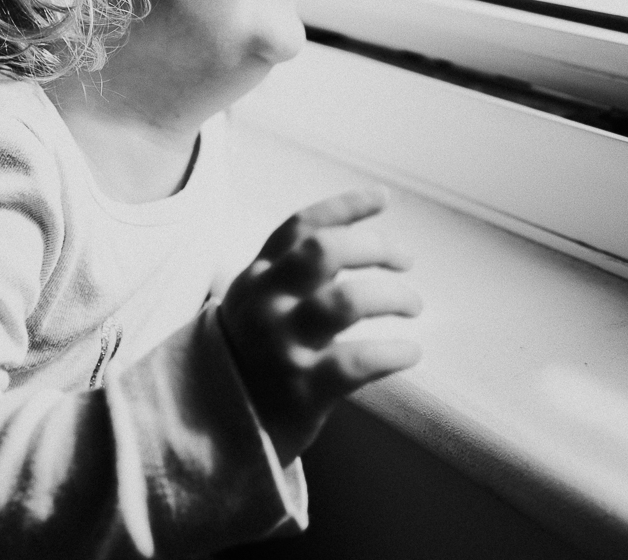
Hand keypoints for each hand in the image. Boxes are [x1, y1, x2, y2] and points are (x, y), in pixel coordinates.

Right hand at [217, 188, 422, 465]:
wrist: (214, 429)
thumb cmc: (254, 357)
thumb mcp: (255, 303)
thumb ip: (290, 272)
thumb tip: (359, 238)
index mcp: (257, 277)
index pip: (301, 226)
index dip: (345, 206)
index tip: (383, 198)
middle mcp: (266, 303)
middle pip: (325, 251)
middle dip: (375, 246)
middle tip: (405, 260)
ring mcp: (282, 344)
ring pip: (348, 300)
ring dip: (393, 296)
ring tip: (413, 306)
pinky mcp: (303, 387)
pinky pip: (360, 361)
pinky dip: (395, 352)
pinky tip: (410, 353)